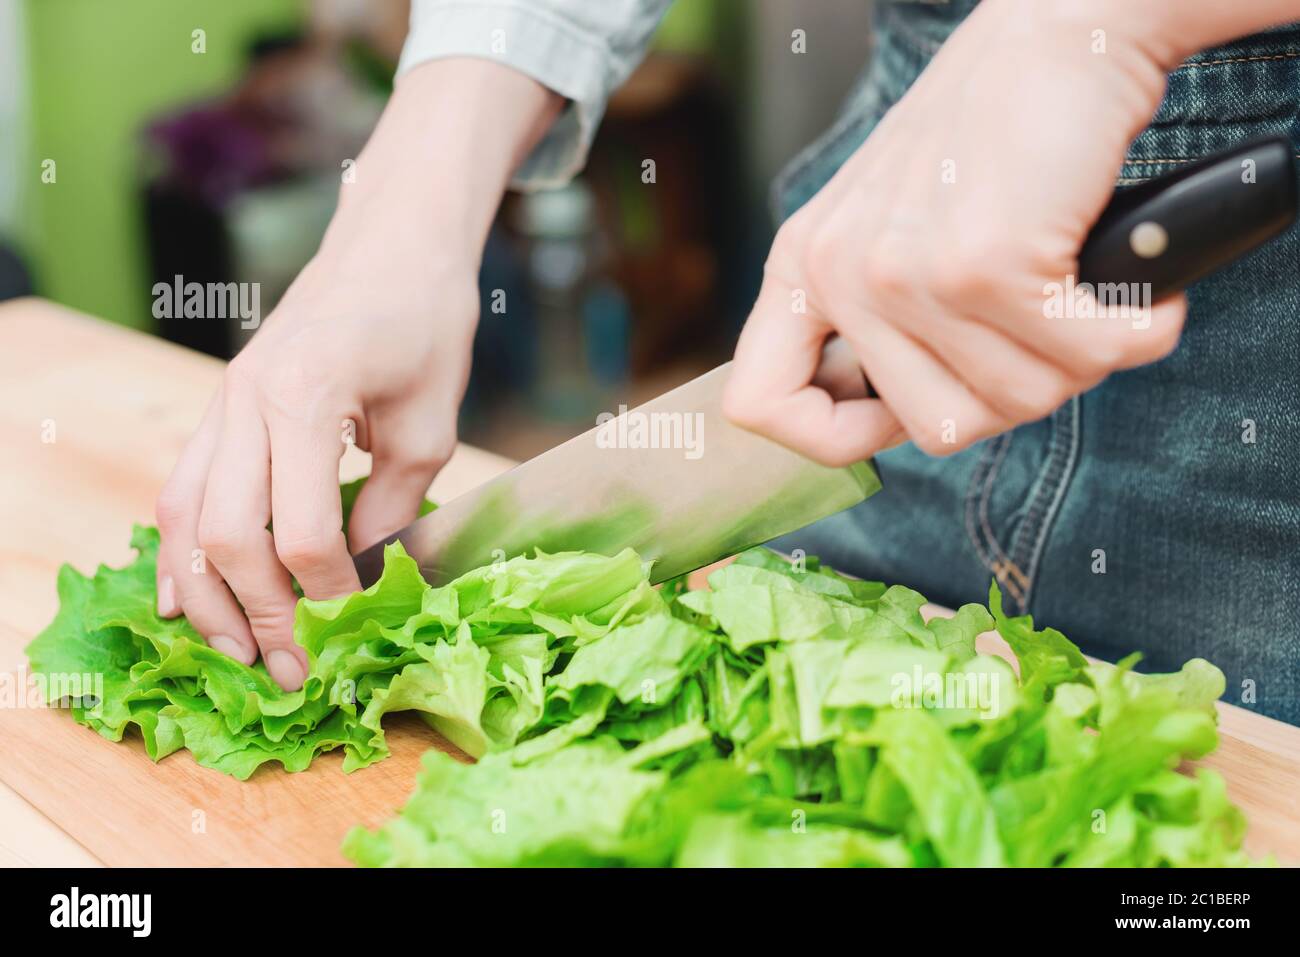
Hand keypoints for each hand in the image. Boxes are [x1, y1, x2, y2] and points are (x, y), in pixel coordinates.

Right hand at [153, 238, 477, 689]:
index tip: (356, 619)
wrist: (391, 247)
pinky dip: (181, 549)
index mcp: (306, 399)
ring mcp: (223, 403)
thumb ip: (394, 505)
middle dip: (259, 614)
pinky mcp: (220, 408)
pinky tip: (187, 596)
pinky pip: (183, 489)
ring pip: (185, 518)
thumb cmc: (424, 324)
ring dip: (206, 594)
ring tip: (234, 652)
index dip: (329, 590)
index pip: (302, 530)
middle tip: (289, 670)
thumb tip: (367, 581)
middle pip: (229, 535)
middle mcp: (246, 402)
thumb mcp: (430, 424)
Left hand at [724, 0, 1187, 465]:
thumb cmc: (990, 136)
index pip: (758, 403)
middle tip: (1041, 325)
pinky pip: (1080, 360)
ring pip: (1014, 404)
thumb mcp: (891, 231)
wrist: (1059, 28)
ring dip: (1076, 360)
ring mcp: (903, 273)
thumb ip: (874, 327)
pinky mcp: (983, 264)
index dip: (829, 436)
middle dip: (1011, 394)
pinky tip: (1136, 292)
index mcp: (803, 267)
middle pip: (936, 432)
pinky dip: (1132, 333)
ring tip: (1081, 289)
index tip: (896, 414)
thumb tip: (886, 430)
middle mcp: (837, 273)